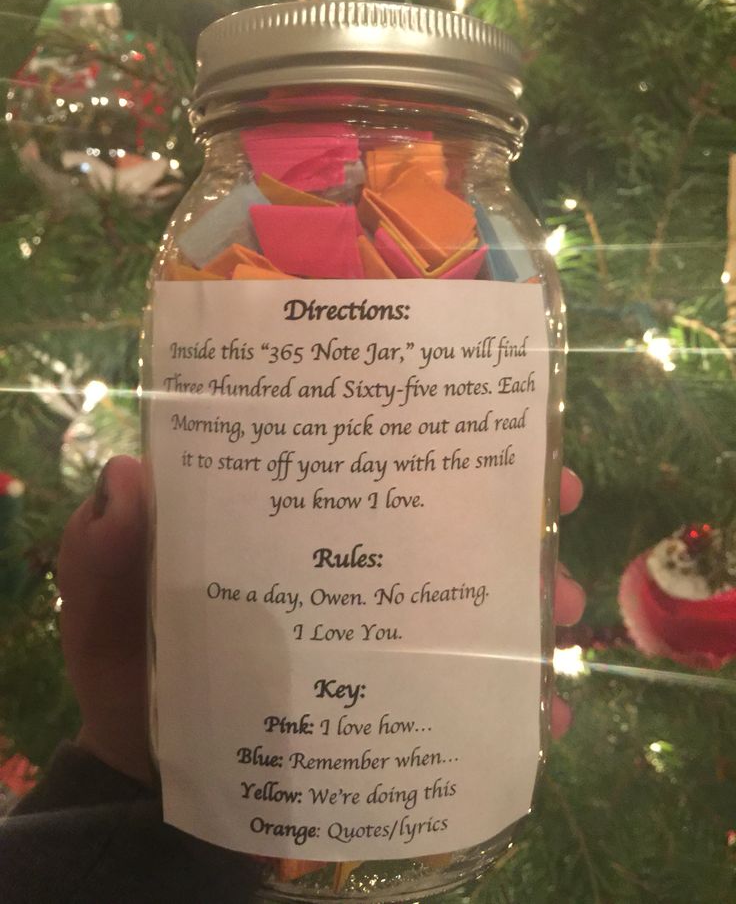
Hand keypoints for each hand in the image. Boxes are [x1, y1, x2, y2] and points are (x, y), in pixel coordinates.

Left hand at [57, 457, 584, 783]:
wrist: (154, 775)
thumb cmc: (134, 673)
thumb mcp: (106, 603)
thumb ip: (106, 548)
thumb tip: (131, 472)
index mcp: (289, 526)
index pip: (361, 460)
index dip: (415, 429)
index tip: (476, 412)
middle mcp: (346, 568)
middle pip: (439, 526)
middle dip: (504, 508)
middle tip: (553, 501)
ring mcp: (377, 636)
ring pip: (471, 605)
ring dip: (526, 599)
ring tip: (558, 606)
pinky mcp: (392, 704)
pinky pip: (467, 697)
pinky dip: (513, 703)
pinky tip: (547, 712)